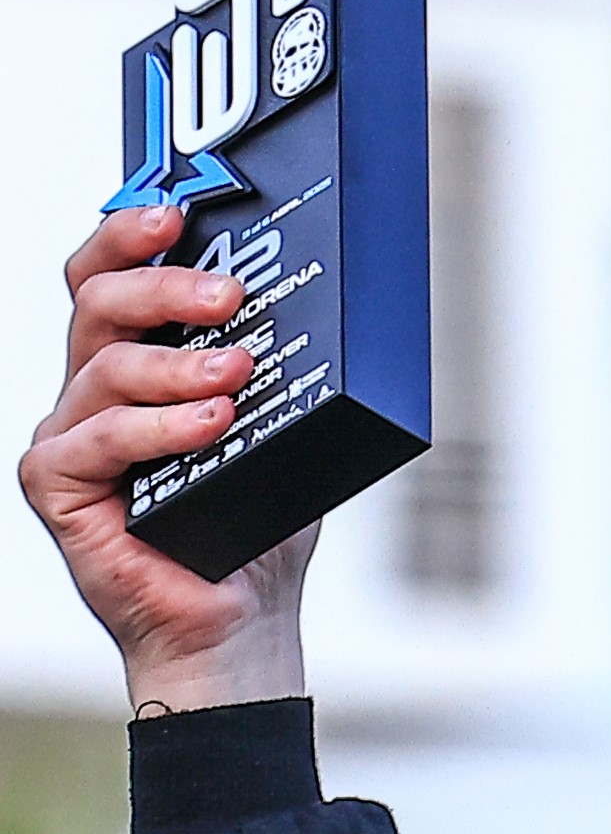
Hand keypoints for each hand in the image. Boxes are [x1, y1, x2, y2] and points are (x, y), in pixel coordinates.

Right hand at [25, 202, 311, 715]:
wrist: (241, 620)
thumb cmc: (255, 527)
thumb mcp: (281, 431)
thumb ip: (279, 372)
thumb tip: (330, 313)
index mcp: (136, 367)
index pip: (110, 279)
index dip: (128, 236)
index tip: (173, 213)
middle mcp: (93, 391)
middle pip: (97, 304)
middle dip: (162, 284)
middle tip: (227, 293)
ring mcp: (72, 435)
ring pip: (104, 367)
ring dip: (177, 363)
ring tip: (237, 373)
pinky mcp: (59, 484)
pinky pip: (98, 438)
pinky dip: (158, 428)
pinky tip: (209, 426)